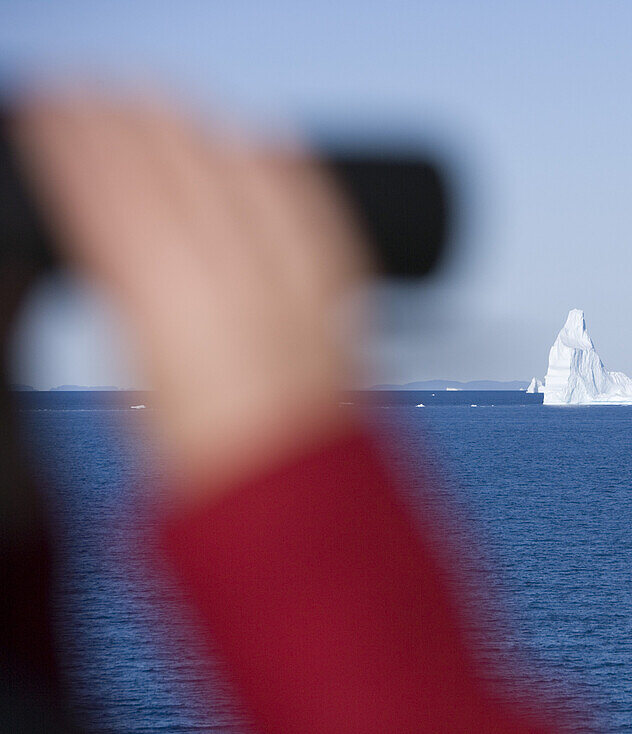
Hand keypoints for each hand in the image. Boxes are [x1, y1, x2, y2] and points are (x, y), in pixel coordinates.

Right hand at [15, 90, 366, 500]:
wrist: (305, 515)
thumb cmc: (220, 476)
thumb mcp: (138, 390)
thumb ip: (128, 309)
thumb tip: (111, 257)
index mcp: (180, 325)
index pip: (122, 203)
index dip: (85, 149)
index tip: (60, 116)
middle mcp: (251, 297)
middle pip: (186, 178)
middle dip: (135, 125)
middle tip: (99, 94)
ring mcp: (304, 293)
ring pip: (252, 183)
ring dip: (203, 132)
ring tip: (166, 102)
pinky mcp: (342, 301)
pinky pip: (315, 214)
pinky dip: (283, 170)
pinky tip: (265, 143)